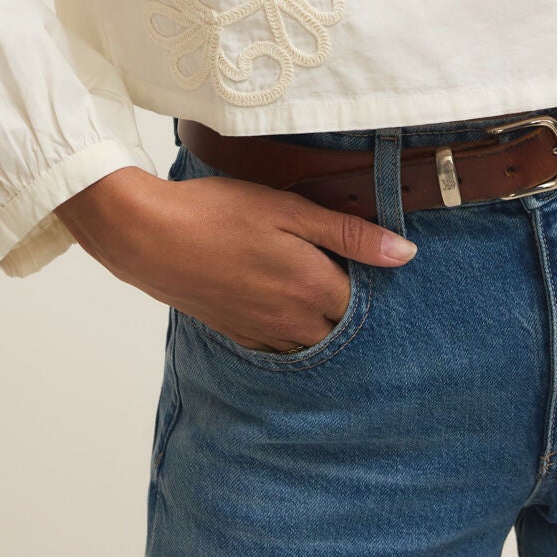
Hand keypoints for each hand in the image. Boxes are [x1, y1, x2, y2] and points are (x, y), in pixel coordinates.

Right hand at [55, 164, 416, 352]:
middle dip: (353, 307)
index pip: (368, 301)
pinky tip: (286, 304)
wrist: (150, 237)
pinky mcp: (239, 334)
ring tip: (318, 286)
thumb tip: (405, 253)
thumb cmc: (219, 213)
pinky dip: (294, 332)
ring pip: (314, 342)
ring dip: (324, 323)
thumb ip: (349, 234)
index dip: (376, 282)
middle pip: (343, 327)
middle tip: (351, 273)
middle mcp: (294, 321)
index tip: (376, 262)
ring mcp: (264, 332)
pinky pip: (281, 346)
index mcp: (313, 287)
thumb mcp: (289, 209)